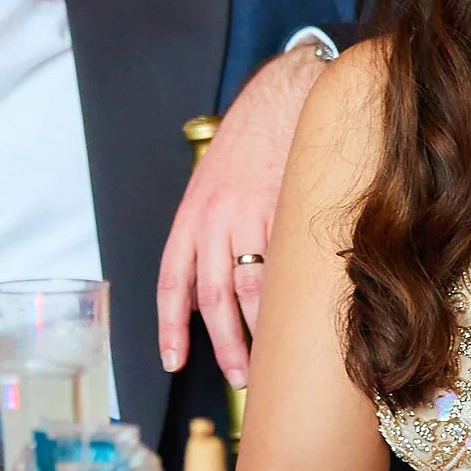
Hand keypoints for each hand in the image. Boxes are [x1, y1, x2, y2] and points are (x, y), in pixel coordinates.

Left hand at [156, 43, 329, 385]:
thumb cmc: (250, 141)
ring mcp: (254, 216)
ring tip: (271, 358)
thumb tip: (212, 289)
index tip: (174, 360)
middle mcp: (216, 219)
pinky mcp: (290, 212)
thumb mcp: (212, 185)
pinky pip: (288, 266)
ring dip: (260, 331)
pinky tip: (300, 318)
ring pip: (253, 289)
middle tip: (238, 375)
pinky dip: (293, 297)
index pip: (173, 281)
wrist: (285, 94)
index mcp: (192, 215)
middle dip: (224, 344)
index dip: (170, 326)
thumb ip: (208, 233)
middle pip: (214, 297)